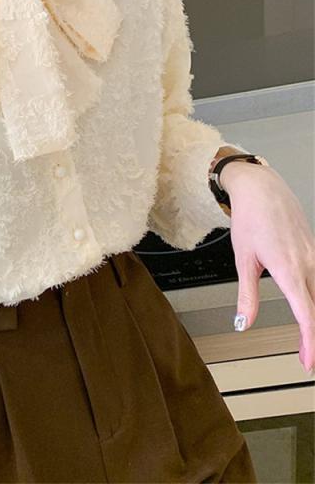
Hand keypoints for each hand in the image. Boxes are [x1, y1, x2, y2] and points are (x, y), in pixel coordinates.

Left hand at [220, 161, 314, 373]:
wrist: (261, 188)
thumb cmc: (250, 219)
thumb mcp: (243, 259)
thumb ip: (246, 295)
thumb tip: (243, 322)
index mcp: (289, 269)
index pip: (306, 314)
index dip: (310, 341)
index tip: (308, 361)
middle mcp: (308, 264)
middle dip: (314, 336)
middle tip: (308, 357)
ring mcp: (314, 256)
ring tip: (309, 339)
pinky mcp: (314, 249)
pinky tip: (311, 305)